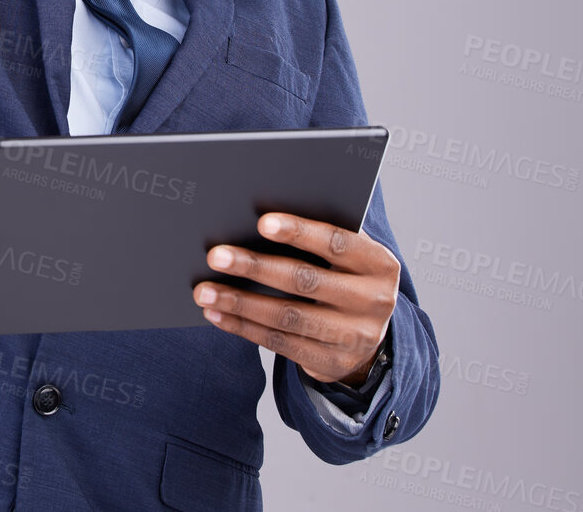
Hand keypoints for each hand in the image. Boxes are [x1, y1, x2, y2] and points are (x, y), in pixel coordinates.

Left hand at [191, 212, 399, 384]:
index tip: (261, 222)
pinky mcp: (332, 362)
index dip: (299, 232)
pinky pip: (280, 344)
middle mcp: (372, 301)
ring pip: (287, 317)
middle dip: (255, 267)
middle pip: (304, 281)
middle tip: (216, 256)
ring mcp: (354, 337)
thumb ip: (317, 239)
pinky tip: (217, 315)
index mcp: (378, 263)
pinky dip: (243, 328)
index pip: (336, 242)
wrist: (370, 332)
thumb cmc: (344, 273)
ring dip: (240, 303)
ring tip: (205, 291)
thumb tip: (252, 220)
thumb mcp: (346, 255)